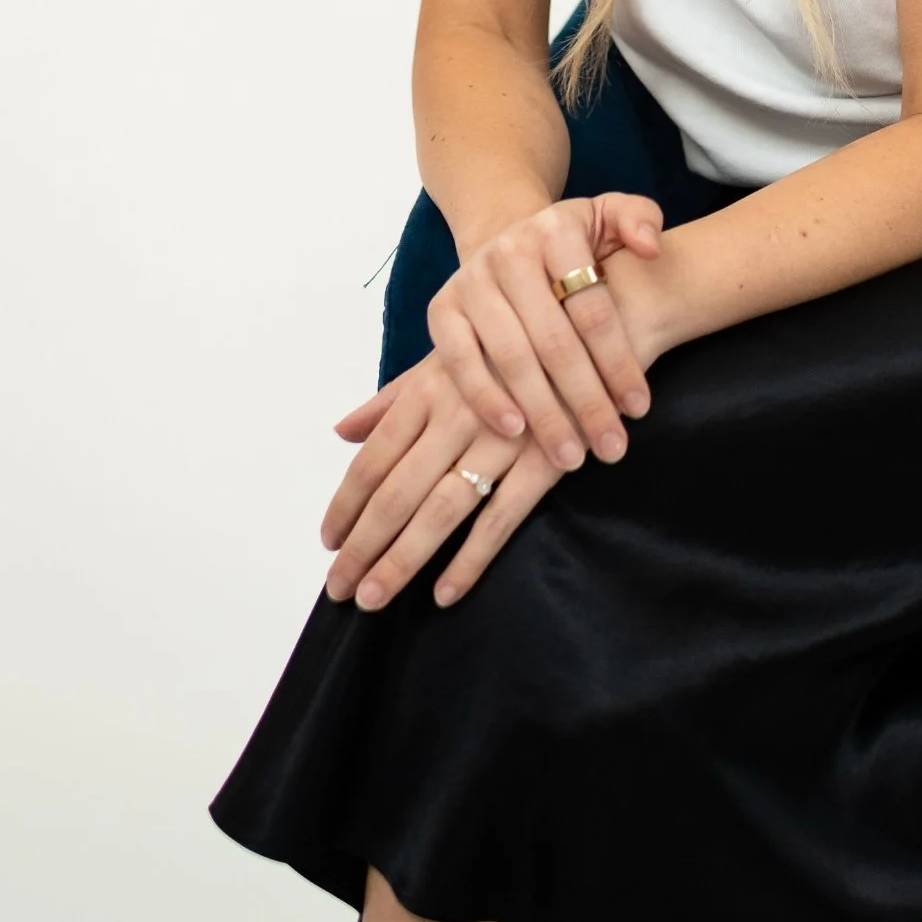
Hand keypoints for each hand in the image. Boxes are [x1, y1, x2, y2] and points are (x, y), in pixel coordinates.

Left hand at [322, 351, 564, 610]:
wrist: (594, 322)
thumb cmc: (513, 340)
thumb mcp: (447, 355)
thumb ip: (393, 397)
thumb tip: (342, 431)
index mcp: (429, 388)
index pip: (374, 457)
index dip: (346, 504)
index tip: (327, 542)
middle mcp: (457, 414)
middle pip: (398, 491)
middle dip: (363, 545)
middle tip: (340, 588)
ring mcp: (503, 439)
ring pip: (441, 510)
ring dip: (403, 559)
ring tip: (374, 598)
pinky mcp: (545, 459)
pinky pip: (501, 518)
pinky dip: (471, 558)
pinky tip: (445, 592)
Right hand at [426, 191, 664, 472]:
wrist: (509, 241)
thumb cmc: (574, 245)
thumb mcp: (610, 217)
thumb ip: (640, 219)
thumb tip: (650, 247)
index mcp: (556, 229)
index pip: (592, 307)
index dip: (618, 361)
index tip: (639, 408)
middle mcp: (509, 253)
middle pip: (554, 341)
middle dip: (586, 400)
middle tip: (612, 448)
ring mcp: (471, 282)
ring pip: (511, 358)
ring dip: (543, 412)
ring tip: (571, 455)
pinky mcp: (441, 310)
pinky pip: (460, 362)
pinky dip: (486, 399)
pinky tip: (516, 433)